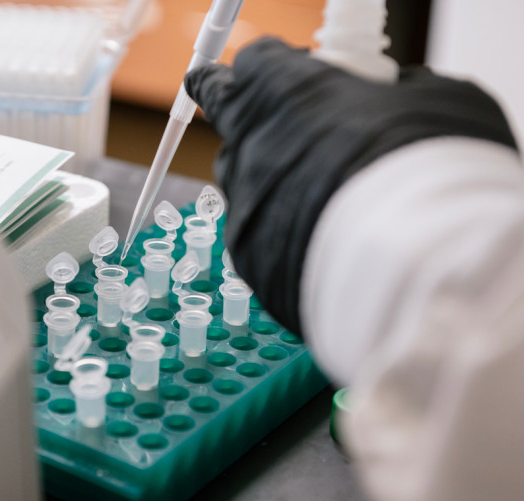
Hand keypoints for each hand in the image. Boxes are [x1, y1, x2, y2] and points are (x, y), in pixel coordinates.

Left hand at [185, 37, 517, 334]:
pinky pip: (259, 236)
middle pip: (236, 123)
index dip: (273, 73)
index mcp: (283, 89)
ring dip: (273, 184)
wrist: (415, 264)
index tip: (294, 83)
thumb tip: (401, 97)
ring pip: (243, 183)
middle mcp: (250, 143)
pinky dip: (283, 236)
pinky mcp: (248, 258)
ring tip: (321, 199)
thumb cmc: (431, 169)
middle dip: (260, 126)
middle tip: (294, 134)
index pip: (254, 64)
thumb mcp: (437, 102)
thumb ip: (402, 94)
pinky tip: (324, 246)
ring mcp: (243, 203)